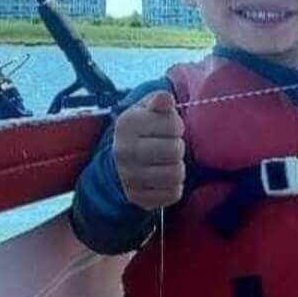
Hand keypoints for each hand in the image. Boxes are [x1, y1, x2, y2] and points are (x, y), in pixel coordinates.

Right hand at [112, 89, 185, 209]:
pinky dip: (174, 186)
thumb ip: (159, 100)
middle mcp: (125, 151)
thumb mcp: (147, 108)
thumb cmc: (142, 129)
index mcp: (127, 124)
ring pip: (176, 175)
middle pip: (175, 151)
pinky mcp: (138, 198)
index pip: (174, 126)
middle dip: (178, 148)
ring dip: (177, 168)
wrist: (119, 160)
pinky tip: (164, 178)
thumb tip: (167, 98)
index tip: (168, 129)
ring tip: (167, 162)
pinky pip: (173, 194)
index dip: (177, 126)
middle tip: (169, 147)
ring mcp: (130, 177)